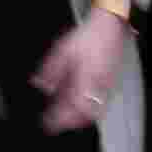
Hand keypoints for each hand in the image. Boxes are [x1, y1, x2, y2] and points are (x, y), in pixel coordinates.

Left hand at [37, 7, 132, 133]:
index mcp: (85, 80)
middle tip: (53, 123)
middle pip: (83, 116)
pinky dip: (88, 111)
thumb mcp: (62, 50)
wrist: (110, 28)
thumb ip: (50, 69)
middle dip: (68, 123)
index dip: (58, 119)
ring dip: (78, 119)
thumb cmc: (89, 37)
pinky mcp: (110, 86)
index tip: (46, 123)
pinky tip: (78, 106)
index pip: (70, 108)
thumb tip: (41, 85)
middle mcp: (97, 88)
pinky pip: (100, 106)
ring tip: (64, 118)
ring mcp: (106, 88)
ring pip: (93, 113)